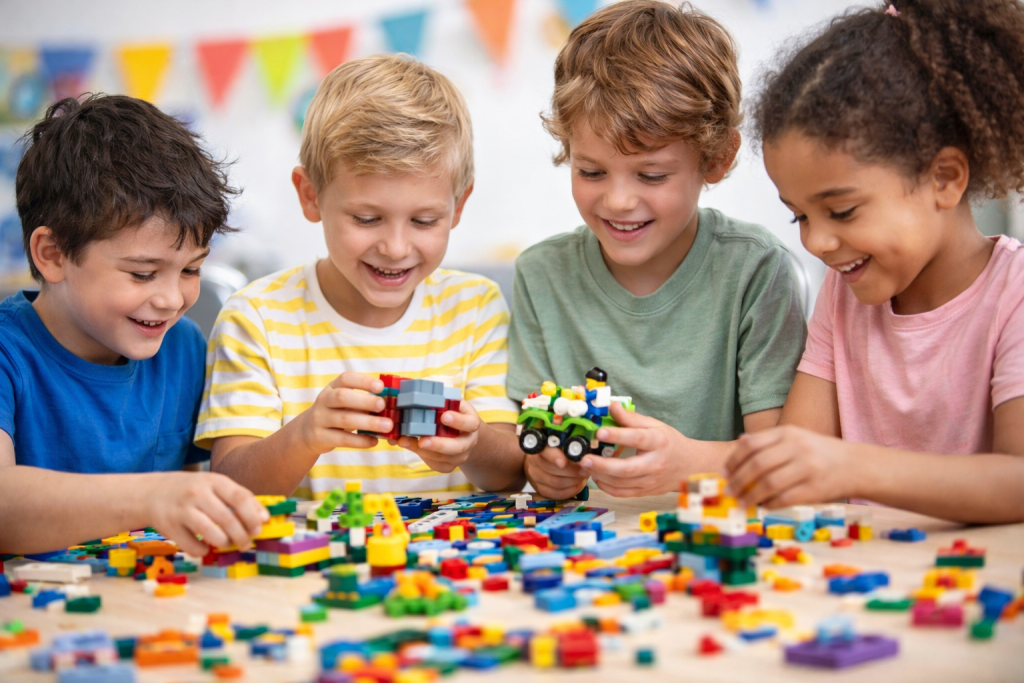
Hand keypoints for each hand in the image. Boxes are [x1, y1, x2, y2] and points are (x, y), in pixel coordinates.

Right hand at [144, 471, 268, 555]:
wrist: (152, 492)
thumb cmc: (192, 490)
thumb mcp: (214, 485)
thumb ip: (238, 498)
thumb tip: (263, 518)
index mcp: (213, 481)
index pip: (240, 497)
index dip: (253, 515)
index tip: (260, 527)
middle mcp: (197, 493)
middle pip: (227, 519)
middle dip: (242, 535)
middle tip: (247, 543)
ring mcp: (182, 510)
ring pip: (210, 533)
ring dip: (224, 543)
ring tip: (227, 544)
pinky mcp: (169, 527)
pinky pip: (192, 546)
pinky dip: (202, 551)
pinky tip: (205, 548)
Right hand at [294, 372, 386, 455]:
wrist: (307, 432)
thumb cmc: (335, 413)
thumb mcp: (344, 402)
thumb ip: (363, 400)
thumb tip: (391, 403)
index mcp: (332, 387)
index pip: (346, 379)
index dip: (363, 381)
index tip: (381, 387)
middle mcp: (323, 400)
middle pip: (342, 397)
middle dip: (365, 401)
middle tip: (383, 406)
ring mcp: (319, 419)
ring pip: (344, 419)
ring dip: (368, 423)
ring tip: (387, 426)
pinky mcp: (319, 437)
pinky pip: (342, 439)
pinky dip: (360, 441)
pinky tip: (374, 441)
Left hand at [392, 401, 480, 473]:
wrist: (463, 432)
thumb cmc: (453, 412)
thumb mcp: (451, 403)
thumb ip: (439, 402)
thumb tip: (415, 402)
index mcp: (472, 423)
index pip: (470, 423)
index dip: (458, 421)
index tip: (444, 416)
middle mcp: (469, 442)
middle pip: (458, 447)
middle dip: (439, 445)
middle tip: (422, 441)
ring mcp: (461, 456)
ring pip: (444, 458)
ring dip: (424, 451)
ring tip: (405, 442)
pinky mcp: (450, 465)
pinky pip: (437, 465)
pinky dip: (422, 457)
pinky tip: (411, 446)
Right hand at [524, 445, 588, 499]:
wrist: (545, 463)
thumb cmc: (560, 451)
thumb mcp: (565, 445)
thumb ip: (571, 448)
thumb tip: (584, 454)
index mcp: (540, 447)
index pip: (544, 451)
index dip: (553, 457)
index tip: (564, 462)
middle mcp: (534, 462)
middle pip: (552, 470)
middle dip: (572, 471)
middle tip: (584, 469)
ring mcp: (535, 477)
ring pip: (557, 483)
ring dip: (574, 480)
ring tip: (582, 476)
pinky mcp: (541, 490)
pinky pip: (558, 493)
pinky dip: (571, 490)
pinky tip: (577, 484)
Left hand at [576, 402, 685, 496]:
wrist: (689, 466)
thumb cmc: (670, 443)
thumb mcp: (655, 425)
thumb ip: (632, 418)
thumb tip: (612, 407)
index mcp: (659, 442)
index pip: (637, 439)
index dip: (618, 435)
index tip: (600, 432)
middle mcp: (655, 464)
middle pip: (627, 469)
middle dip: (602, 465)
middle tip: (584, 458)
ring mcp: (650, 480)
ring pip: (621, 483)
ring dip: (600, 475)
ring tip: (585, 465)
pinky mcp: (645, 491)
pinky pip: (622, 493)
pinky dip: (606, 487)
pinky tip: (597, 476)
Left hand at [725, 425, 854, 507]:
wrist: (856, 466)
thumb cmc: (819, 453)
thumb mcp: (795, 438)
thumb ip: (769, 441)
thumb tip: (740, 442)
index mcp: (788, 433)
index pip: (751, 445)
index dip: (733, 460)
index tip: (724, 473)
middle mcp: (797, 447)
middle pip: (758, 465)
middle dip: (738, 481)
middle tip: (728, 492)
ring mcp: (807, 468)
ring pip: (769, 483)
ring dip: (750, 496)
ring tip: (742, 503)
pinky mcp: (815, 488)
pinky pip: (784, 498)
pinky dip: (769, 504)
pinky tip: (763, 506)